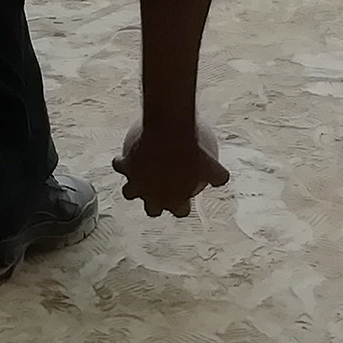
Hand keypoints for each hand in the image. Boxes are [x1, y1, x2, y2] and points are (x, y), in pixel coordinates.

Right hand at [111, 117, 230, 216]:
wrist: (171, 131)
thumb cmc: (194, 148)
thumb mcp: (212, 163)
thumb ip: (217, 175)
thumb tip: (222, 178)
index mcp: (175, 201)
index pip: (179, 211)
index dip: (182, 206)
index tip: (185, 197)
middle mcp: (152, 197)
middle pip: (152, 210)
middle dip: (154, 205)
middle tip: (160, 193)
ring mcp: (136, 183)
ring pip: (129, 192)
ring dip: (133, 186)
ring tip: (137, 177)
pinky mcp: (125, 166)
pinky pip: (119, 164)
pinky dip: (121, 161)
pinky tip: (125, 156)